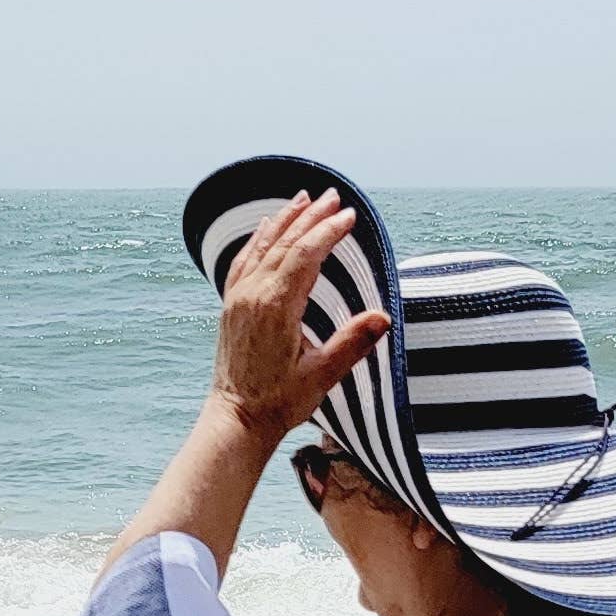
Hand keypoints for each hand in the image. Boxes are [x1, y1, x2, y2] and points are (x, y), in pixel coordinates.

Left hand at [216, 189, 391, 445]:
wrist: (237, 419)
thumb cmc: (280, 402)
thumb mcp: (323, 375)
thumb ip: (353, 343)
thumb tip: (384, 317)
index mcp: (276, 307)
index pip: (306, 255)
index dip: (328, 231)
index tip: (348, 215)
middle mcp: (253, 294)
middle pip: (285, 242)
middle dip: (311, 216)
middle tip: (333, 196)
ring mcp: (239, 297)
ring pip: (263, 246)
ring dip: (285, 219)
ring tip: (304, 198)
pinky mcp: (231, 305)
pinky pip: (244, 260)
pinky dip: (258, 238)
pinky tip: (266, 226)